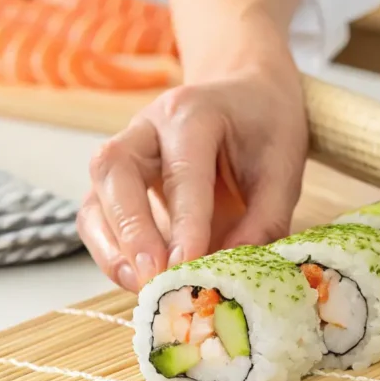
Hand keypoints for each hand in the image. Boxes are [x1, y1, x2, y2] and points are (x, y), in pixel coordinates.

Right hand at [77, 19, 307, 291]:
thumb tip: (231, 273)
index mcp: (193, 113)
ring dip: (111, 246)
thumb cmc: (265, 127)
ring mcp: (126, 152)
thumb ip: (264, 219)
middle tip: (154, 276)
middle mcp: (147, 127)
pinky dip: (109, 250)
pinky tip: (134, 279)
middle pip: (116, 171)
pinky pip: (96, 215)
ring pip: (95, 195)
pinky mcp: (119, 182)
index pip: (182, 171)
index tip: (187, 265)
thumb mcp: (284, 167)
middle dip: (131, 229)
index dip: (183, 221)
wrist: (246, 95)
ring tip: (140, 286)